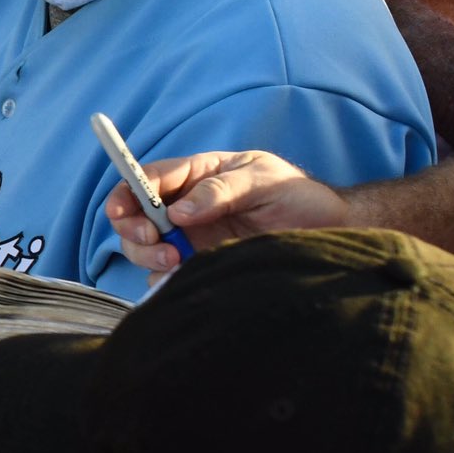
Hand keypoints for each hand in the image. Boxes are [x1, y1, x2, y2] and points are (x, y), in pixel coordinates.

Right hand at [104, 150, 347, 273]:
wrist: (327, 230)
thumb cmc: (297, 195)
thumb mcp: (263, 180)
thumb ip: (220, 190)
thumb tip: (178, 212)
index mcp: (196, 174)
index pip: (146, 178)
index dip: (127, 194)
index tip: (127, 214)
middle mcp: (184, 205)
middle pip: (134, 216)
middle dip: (134, 230)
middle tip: (157, 243)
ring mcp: (188, 236)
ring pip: (143, 246)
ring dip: (148, 254)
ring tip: (177, 260)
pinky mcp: (197, 263)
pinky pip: (164, 273)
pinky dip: (163, 278)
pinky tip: (185, 275)